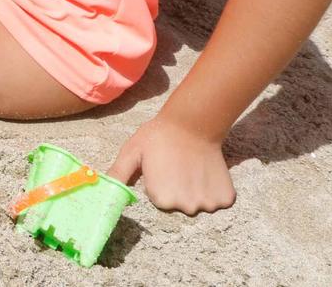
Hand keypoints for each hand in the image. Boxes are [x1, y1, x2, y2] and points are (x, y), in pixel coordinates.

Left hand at [107, 116, 235, 213]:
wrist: (193, 123)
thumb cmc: (158, 136)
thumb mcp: (131, 153)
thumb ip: (119, 175)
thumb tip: (104, 191)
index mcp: (161, 199)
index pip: (160, 201)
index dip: (160, 184)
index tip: (162, 168)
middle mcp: (186, 207)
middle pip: (181, 205)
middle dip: (179, 190)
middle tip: (178, 167)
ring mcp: (209, 205)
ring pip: (200, 204)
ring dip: (197, 190)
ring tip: (191, 168)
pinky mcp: (227, 199)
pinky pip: (218, 201)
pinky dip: (214, 190)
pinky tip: (205, 172)